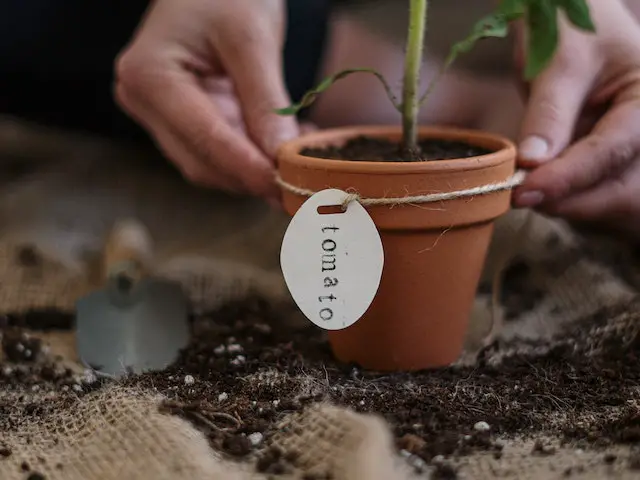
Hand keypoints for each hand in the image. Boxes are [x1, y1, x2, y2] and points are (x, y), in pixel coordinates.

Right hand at [114, 0, 298, 200]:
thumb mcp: (252, 38)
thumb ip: (266, 100)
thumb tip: (281, 157)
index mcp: (149, 74)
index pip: (203, 136)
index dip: (246, 167)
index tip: (284, 184)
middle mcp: (143, 101)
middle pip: (201, 160)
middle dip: (251, 175)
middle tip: (300, 183)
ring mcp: (158, 115)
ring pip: (209, 165)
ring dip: (253, 171)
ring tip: (297, 160)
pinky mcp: (179, 122)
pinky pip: (216, 153)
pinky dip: (250, 158)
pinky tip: (281, 148)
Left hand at [512, 0, 639, 238]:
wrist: (565, 20)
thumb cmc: (570, 27)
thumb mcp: (560, 62)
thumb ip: (548, 114)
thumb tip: (531, 163)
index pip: (611, 152)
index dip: (567, 178)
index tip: (526, 191)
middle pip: (619, 190)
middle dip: (570, 199)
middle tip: (520, 195)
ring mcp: (625, 149)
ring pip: (603, 198)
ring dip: (564, 202)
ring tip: (524, 188)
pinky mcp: (600, 160)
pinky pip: (586, 191)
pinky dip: (559, 195)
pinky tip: (534, 185)